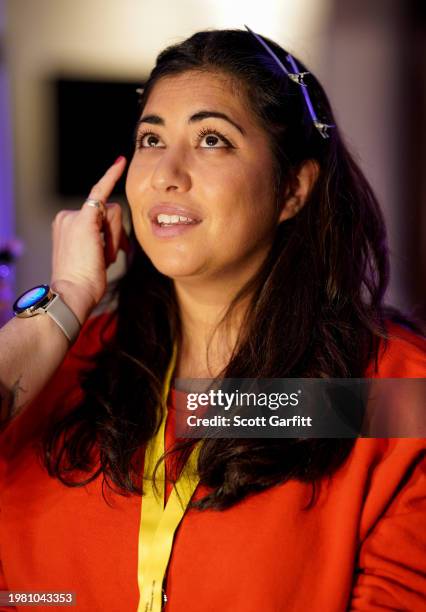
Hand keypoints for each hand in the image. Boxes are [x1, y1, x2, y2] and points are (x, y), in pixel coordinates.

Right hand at [50, 157, 127, 323]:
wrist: (73, 293)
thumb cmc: (84, 282)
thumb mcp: (94, 258)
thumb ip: (103, 241)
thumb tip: (123, 240)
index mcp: (67, 225)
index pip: (97, 216)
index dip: (110, 222)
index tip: (117, 210)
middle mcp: (67, 216)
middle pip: (109, 213)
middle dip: (117, 235)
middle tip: (109, 257)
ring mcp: (73, 216)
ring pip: (113, 213)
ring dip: (116, 237)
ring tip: (103, 257)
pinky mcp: (84, 218)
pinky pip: (101, 192)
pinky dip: (111, 176)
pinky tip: (120, 163)